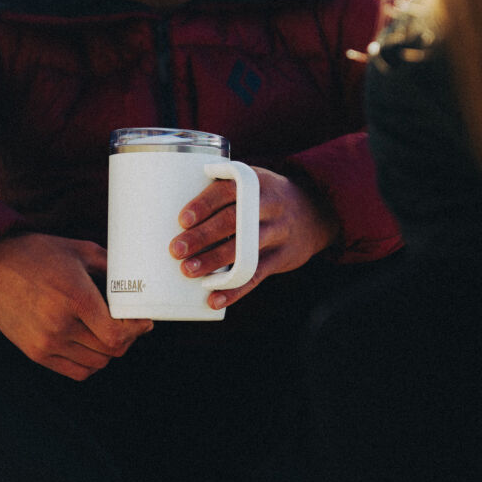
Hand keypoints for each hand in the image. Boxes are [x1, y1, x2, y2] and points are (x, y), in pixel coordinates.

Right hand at [0, 233, 152, 380]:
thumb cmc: (40, 254)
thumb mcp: (82, 250)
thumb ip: (112, 267)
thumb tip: (139, 282)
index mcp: (75, 298)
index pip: (116, 334)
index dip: (137, 331)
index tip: (145, 322)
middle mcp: (60, 324)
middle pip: (111, 350)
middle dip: (128, 338)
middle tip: (130, 325)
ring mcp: (46, 342)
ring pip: (97, 363)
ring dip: (110, 350)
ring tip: (109, 333)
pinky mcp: (35, 353)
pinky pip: (77, 371)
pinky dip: (91, 363)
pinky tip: (92, 345)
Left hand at [169, 167, 338, 308]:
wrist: (316, 211)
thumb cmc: (265, 198)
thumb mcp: (252, 182)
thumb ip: (221, 190)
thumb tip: (166, 208)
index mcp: (255, 182)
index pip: (228, 190)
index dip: (205, 204)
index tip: (183, 220)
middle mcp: (269, 206)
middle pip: (233, 221)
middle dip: (202, 236)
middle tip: (175, 249)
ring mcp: (278, 232)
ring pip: (244, 249)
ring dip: (214, 262)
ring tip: (188, 271)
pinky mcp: (282, 257)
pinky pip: (256, 275)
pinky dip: (235, 290)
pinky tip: (214, 299)